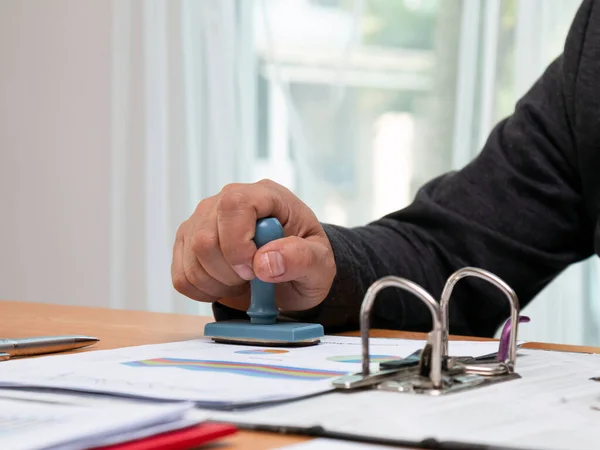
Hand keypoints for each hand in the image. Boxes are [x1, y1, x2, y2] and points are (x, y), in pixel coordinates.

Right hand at [171, 179, 335, 311]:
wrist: (293, 274)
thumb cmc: (307, 262)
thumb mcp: (320, 264)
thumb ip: (300, 258)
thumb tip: (264, 262)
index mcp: (265, 195)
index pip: (235, 204)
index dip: (238, 244)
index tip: (254, 270)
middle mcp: (227, 200)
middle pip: (204, 238)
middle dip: (228, 272)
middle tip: (253, 280)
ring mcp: (203, 219)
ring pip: (190, 257)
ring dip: (217, 283)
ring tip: (242, 281)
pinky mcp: (188, 241)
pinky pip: (181, 276)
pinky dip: (202, 291)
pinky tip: (224, 285)